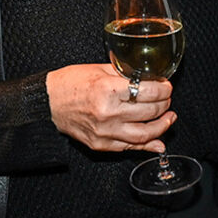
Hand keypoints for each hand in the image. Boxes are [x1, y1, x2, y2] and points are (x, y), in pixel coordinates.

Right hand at [46, 63, 172, 151]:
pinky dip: (148, 145)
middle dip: (165, 104)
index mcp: (108, 89)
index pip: (148, 92)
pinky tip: (158, 140)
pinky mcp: (101, 144)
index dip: (163, 89)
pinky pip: (130, 147)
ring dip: (162, 126)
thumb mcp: (99, 70)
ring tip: (169, 118)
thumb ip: (125, 74)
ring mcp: (105, 132)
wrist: (48, 103)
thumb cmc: (70, 83)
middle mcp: (108, 112)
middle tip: (167, 99)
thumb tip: (149, 80)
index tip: (166, 87)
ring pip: (145, 134)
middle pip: (150, 112)